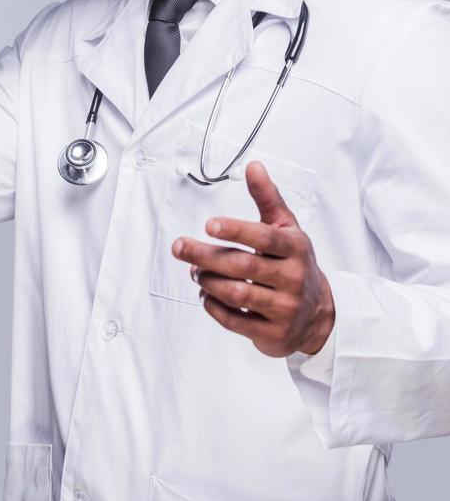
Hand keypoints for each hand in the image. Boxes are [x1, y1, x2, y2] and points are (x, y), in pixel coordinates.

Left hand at [172, 161, 334, 356]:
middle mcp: (293, 278)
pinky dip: (214, 307)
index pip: (264, 238)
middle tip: (181, 247)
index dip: (236, 230)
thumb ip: (267, 198)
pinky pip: (236, 322)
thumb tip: (253, 166)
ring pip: (237, 294)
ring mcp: (284, 308)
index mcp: (295, 248)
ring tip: (195, 271)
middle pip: (243, 266)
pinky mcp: (274, 334)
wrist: (319, 314)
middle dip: (206, 256)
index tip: (209, 224)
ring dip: (208, 281)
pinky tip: (205, 294)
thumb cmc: (295, 264)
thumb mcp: (286, 228)